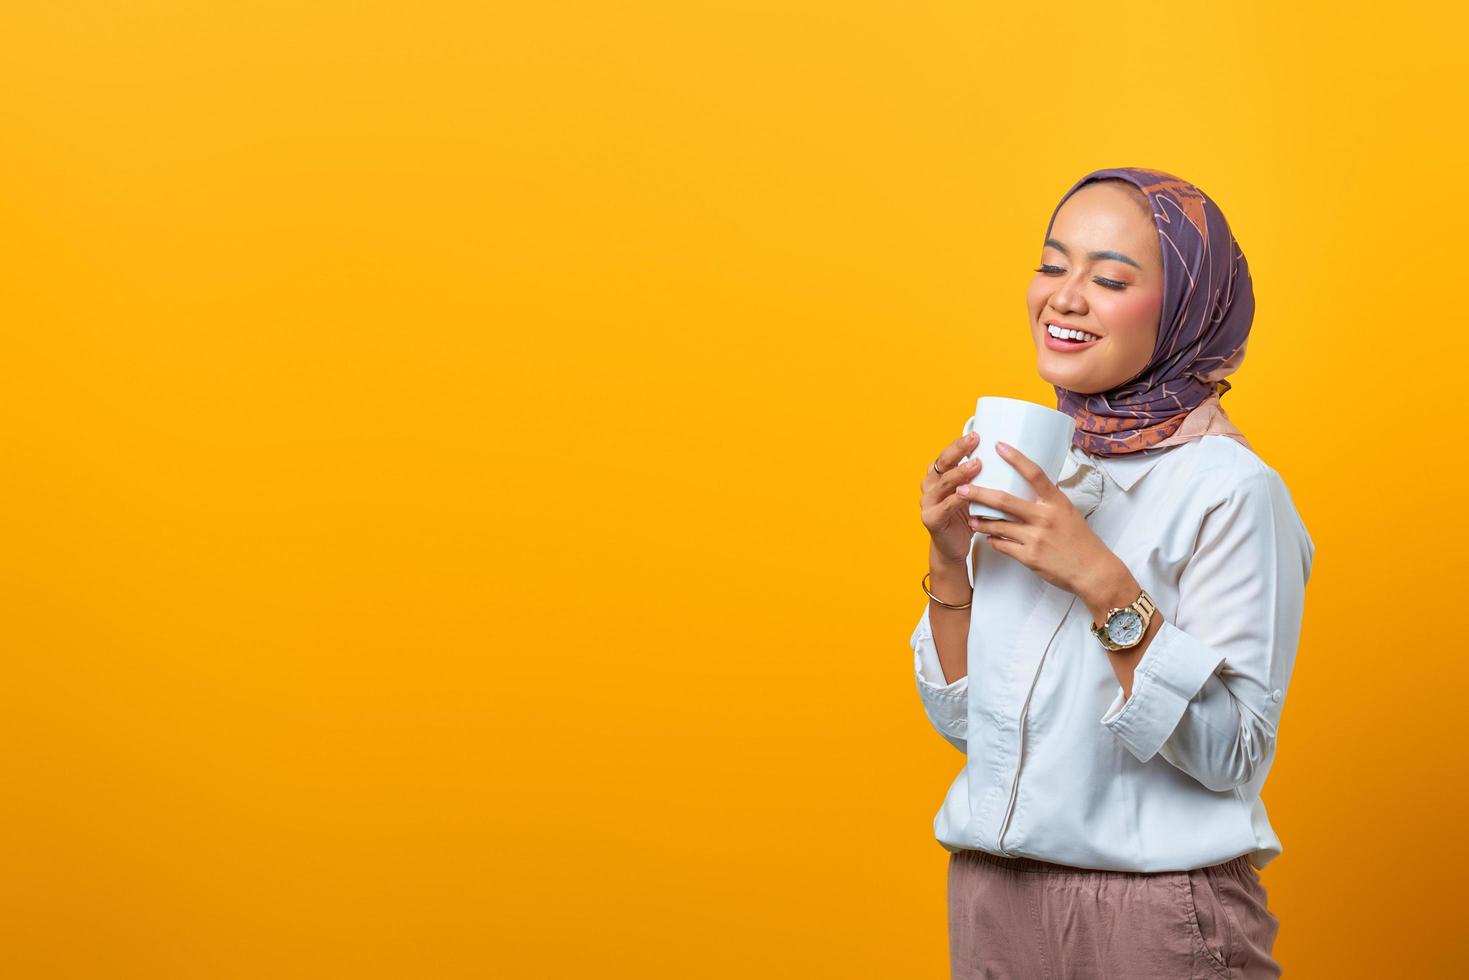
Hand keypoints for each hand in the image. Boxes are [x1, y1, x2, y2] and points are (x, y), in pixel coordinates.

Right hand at [919, 429, 984, 564]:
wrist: (953, 547)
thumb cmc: (966, 517)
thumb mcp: (973, 492)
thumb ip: (981, 476)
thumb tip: (1009, 456)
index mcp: (938, 475)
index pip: (947, 454)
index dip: (959, 444)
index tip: (977, 435)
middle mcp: (930, 485)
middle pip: (942, 463)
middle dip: (958, 450)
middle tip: (975, 441)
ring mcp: (928, 502)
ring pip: (943, 483)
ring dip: (960, 472)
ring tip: (975, 465)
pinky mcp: (931, 519)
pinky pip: (945, 506)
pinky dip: (956, 498)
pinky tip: (966, 493)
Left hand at [957, 442, 1122, 597]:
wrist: (1093, 572)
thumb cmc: (1080, 540)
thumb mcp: (1067, 512)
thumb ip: (1048, 499)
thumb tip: (1031, 484)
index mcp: (1056, 502)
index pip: (1034, 473)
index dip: (1016, 458)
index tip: (999, 446)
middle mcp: (1045, 517)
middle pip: (1004, 501)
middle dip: (978, 493)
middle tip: (961, 488)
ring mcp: (1036, 538)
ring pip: (997, 525)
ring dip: (981, 522)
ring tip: (972, 518)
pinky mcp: (1029, 557)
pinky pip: (1002, 545)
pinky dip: (993, 540)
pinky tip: (989, 537)